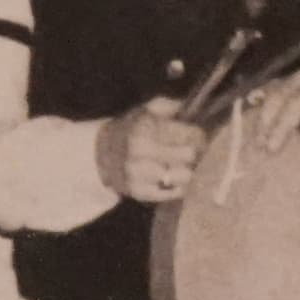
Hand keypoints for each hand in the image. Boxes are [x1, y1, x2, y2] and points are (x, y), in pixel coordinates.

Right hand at [96, 98, 211, 203]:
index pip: (189, 135)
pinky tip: (171, 178)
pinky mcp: (141, 193)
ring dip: (187, 170)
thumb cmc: (130, 130)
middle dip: (194, 153)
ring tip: (179, 165)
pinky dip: (178, 186)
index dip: (199, 136)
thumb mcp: (145, 110)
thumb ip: (170, 106)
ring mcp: (140, 175)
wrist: (101, 155)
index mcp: (144, 129)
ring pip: (185, 176)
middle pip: (190, 156)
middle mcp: (141, 152)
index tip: (197, 136)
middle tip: (189, 152)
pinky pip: (176, 193)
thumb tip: (191, 108)